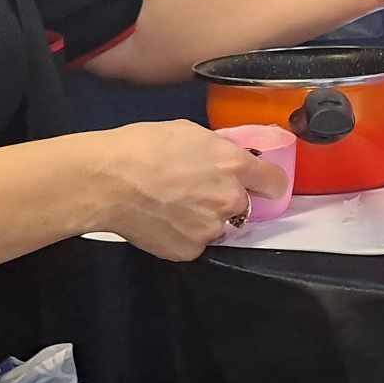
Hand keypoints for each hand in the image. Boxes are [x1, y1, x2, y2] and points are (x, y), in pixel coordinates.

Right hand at [89, 120, 288, 261]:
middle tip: (196, 190)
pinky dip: (184, 235)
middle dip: (226, 199)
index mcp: (233, 165)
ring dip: (204, 218)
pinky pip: (196, 243)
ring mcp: (211, 229)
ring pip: (218, 226)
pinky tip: (162, 219)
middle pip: (244, 205)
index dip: (267, 183)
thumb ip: (217, 149)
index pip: (275, 182)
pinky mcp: (190, 251)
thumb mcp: (188, 132)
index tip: (260, 184)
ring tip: (171, 205)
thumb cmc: (142, 147)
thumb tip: (226, 158)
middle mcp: (230, 199)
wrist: (108, 182)